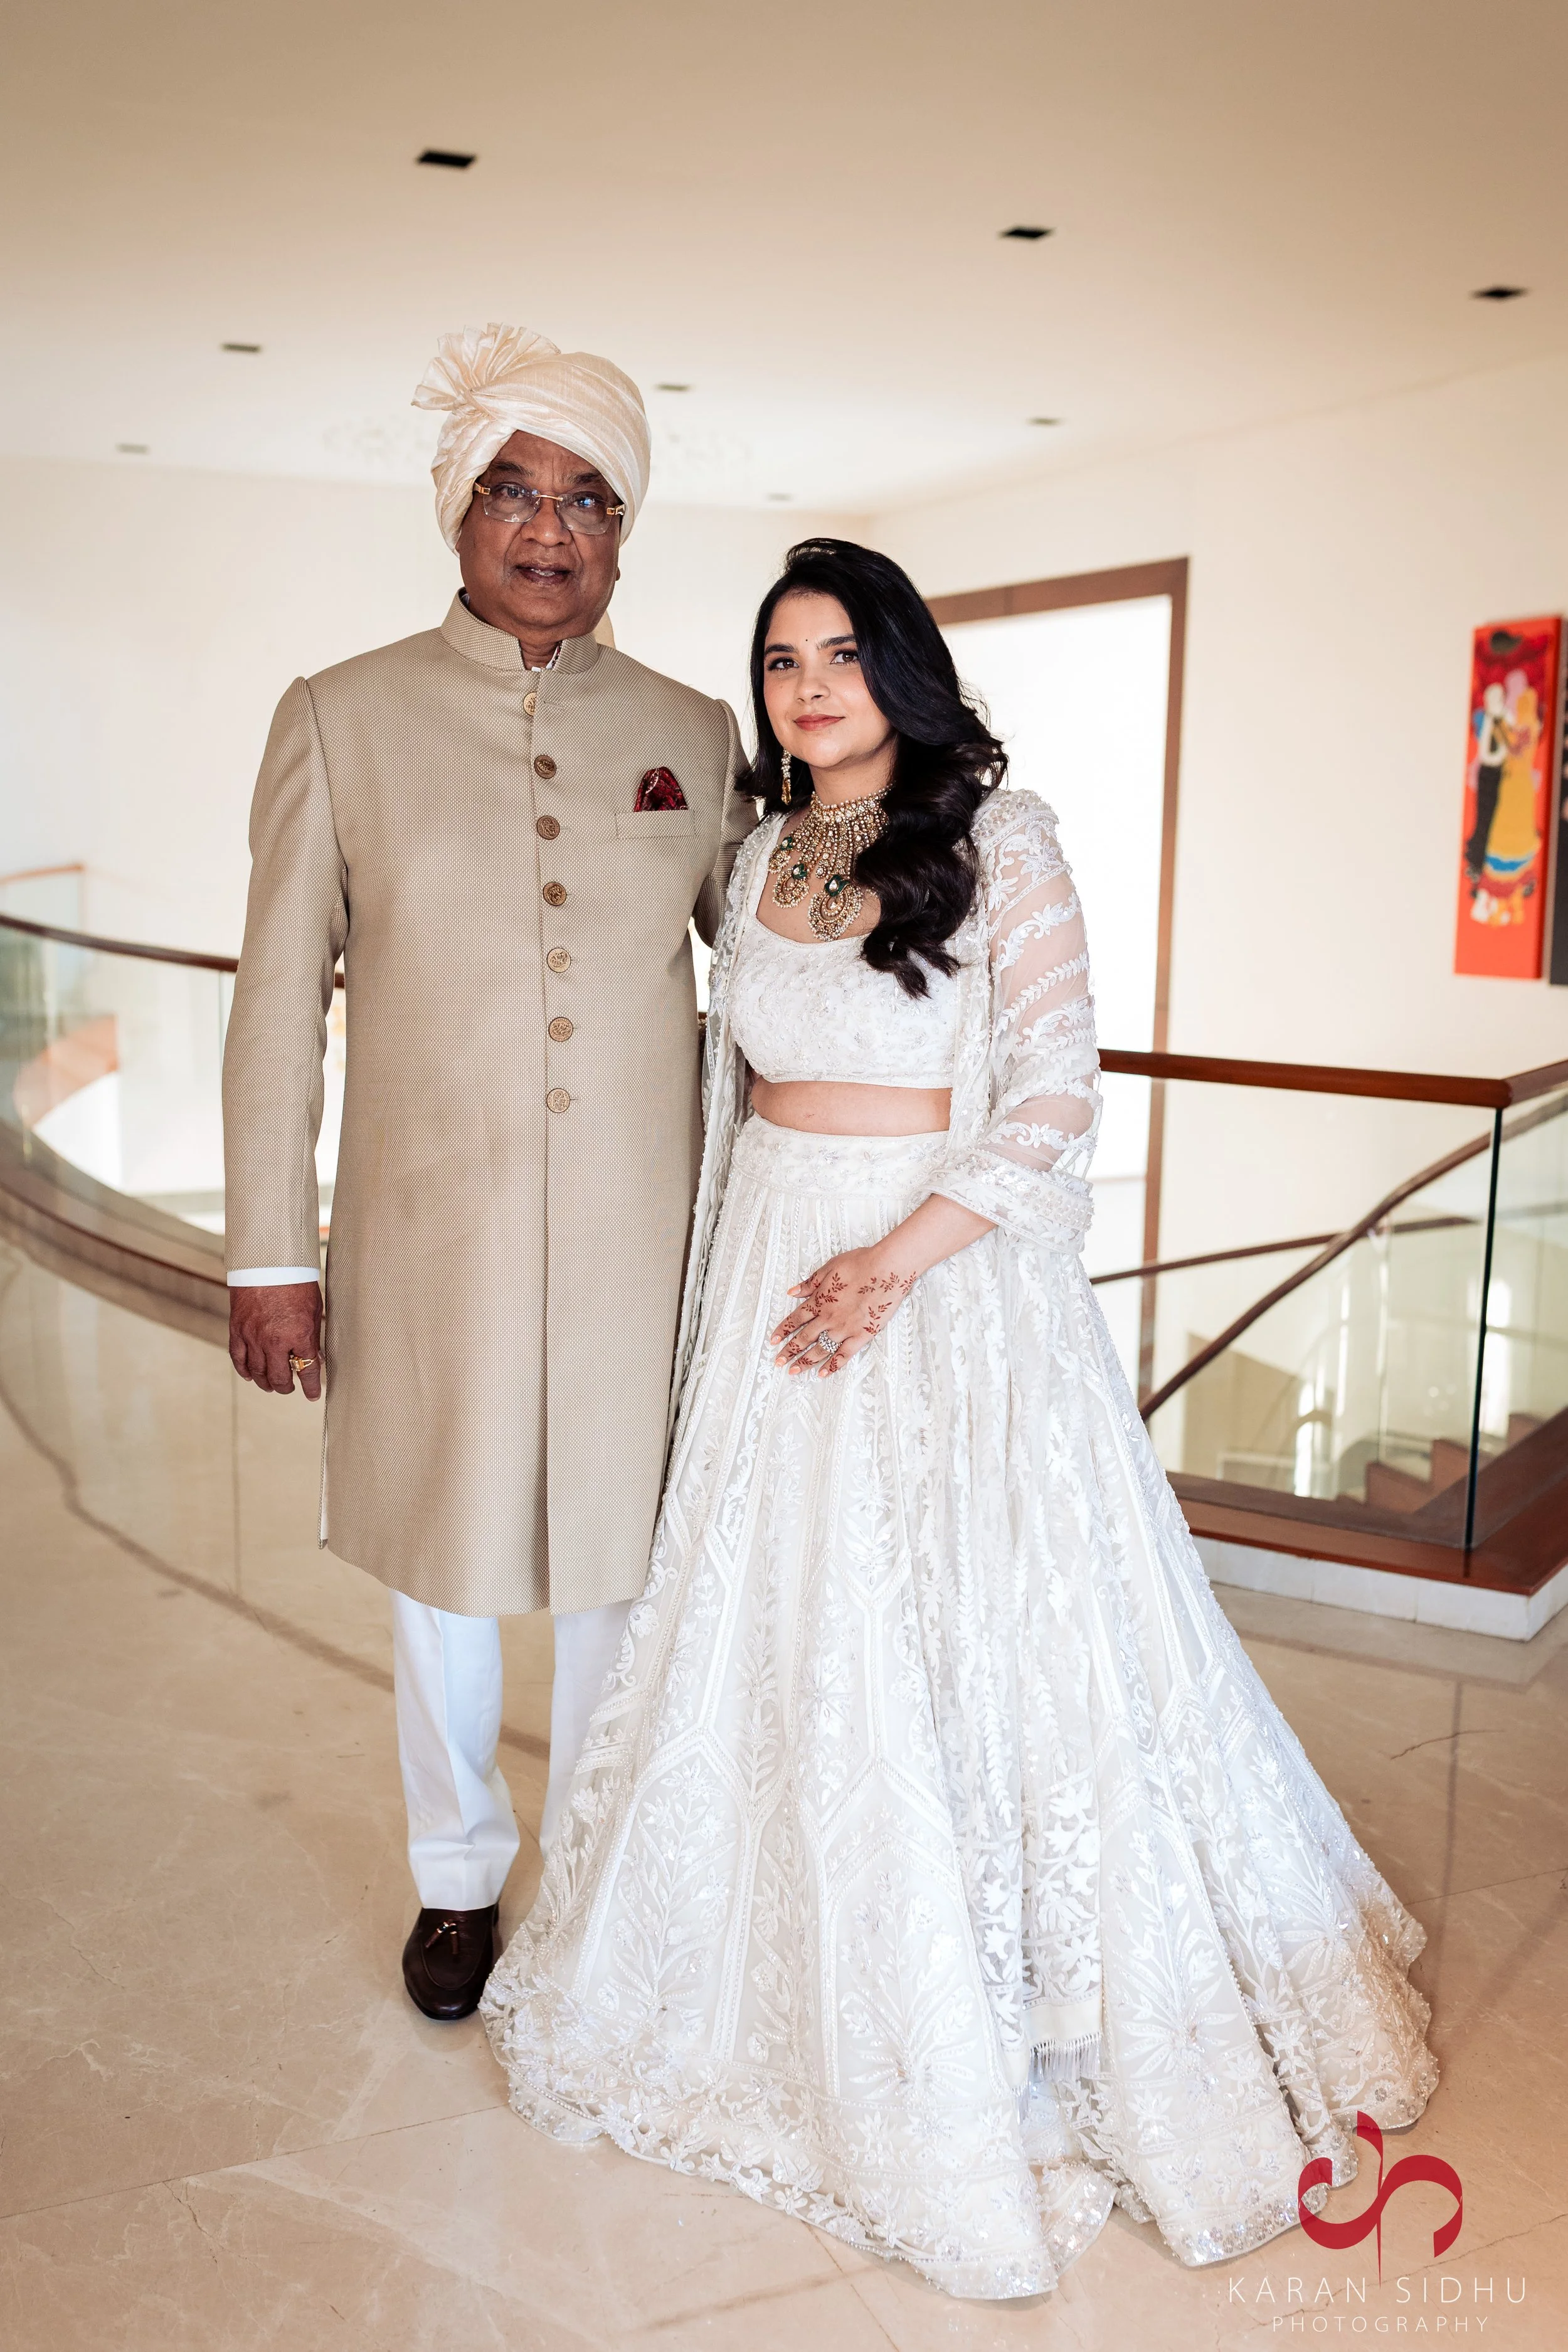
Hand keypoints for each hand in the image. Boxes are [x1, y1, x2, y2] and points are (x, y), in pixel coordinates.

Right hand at [228, 1282, 322, 1398]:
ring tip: (272, 1386)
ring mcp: (253, 1337)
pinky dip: (244, 1371)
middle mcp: (275, 1340)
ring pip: (258, 1372)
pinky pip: (239, 1358)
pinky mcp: (237, 1330)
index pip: (307, 1370)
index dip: (311, 1386)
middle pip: (279, 1376)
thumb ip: (312, 1336)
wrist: (267, 1262)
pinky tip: (250, 1377)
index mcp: (299, 1335)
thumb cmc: (295, 1282)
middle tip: (290, 1388)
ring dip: (266, 1383)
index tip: (312, 1395)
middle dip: (286, 1387)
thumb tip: (314, 1357)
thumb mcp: (313, 1310)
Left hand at [770, 1246, 914, 1376]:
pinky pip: (844, 1355)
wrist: (886, 1269)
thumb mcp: (830, 1267)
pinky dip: (832, 1365)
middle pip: (804, 1337)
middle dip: (789, 1351)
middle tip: (778, 1362)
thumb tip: (792, 1292)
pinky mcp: (862, 1335)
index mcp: (820, 1300)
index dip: (783, 1330)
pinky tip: (822, 1373)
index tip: (773, 1340)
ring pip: (820, 1349)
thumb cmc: (861, 1263)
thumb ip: (810, 1283)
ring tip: (793, 1371)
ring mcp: (845, 1328)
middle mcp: (828, 1317)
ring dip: (805, 1361)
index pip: (796, 1319)